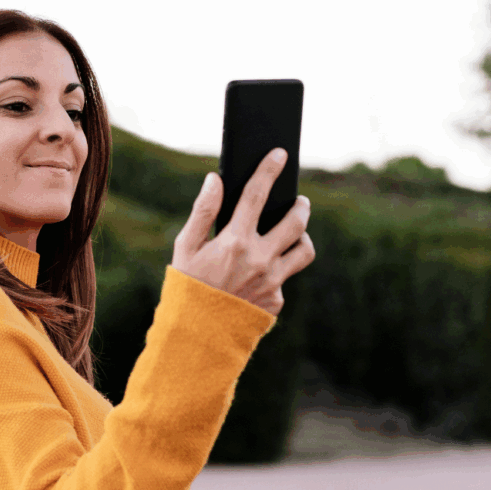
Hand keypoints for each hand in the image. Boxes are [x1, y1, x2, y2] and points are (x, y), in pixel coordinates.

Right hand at [171, 148, 315, 316]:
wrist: (195, 334)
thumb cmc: (187, 285)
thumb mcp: (186, 247)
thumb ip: (203, 211)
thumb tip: (214, 180)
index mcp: (235, 241)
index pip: (257, 195)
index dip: (269, 170)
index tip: (280, 154)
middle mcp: (259, 259)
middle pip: (296, 221)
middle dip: (300, 206)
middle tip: (298, 202)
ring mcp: (272, 282)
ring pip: (304, 250)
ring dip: (301, 238)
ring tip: (292, 235)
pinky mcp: (277, 301)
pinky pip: (286, 279)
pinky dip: (278, 271)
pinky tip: (262, 275)